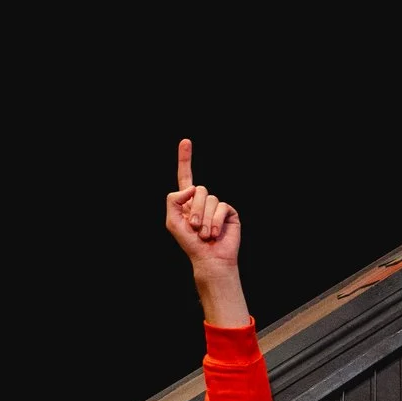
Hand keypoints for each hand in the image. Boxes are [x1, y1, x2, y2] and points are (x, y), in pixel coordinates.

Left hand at [164, 140, 246, 326]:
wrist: (209, 259)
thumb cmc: (190, 243)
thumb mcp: (172, 221)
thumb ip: (173, 200)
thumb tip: (191, 187)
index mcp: (188, 201)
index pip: (186, 177)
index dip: (185, 159)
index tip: (185, 141)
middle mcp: (203, 201)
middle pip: (199, 189)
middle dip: (195, 210)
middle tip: (195, 229)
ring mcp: (217, 206)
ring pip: (210, 198)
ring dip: (205, 219)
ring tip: (205, 234)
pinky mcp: (229, 212)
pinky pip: (221, 207)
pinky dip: (216, 221)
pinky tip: (215, 233)